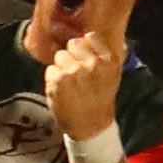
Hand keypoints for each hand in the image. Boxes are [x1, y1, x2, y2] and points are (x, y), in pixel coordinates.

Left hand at [43, 22, 128, 145]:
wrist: (91, 127)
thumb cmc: (100, 100)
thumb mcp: (111, 75)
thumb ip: (102, 55)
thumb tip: (88, 35)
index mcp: (109, 61)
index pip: (90, 37)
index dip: (84, 47)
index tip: (84, 58)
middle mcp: (93, 64)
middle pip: (73, 44)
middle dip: (72, 56)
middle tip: (76, 74)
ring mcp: (75, 71)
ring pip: (60, 56)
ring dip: (61, 68)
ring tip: (69, 84)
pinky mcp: (59, 80)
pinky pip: (50, 69)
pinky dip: (52, 80)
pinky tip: (62, 91)